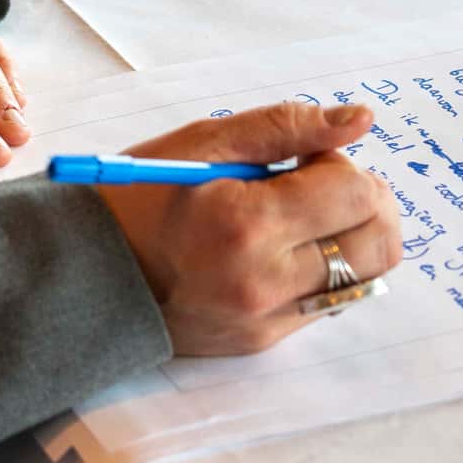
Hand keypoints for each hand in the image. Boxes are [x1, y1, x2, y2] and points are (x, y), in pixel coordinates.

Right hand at [97, 101, 403, 356]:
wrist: (83, 276)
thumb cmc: (137, 199)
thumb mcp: (204, 143)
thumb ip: (286, 128)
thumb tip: (359, 120)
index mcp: (247, 224)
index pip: (357, 192)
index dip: (339, 162)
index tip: (302, 160)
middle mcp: (265, 282)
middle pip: (380, 242)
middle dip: (363, 202)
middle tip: (316, 186)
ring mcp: (266, 321)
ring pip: (365, 277)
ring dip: (350, 239)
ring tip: (298, 219)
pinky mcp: (263, 342)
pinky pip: (328, 302)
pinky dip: (322, 269)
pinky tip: (279, 250)